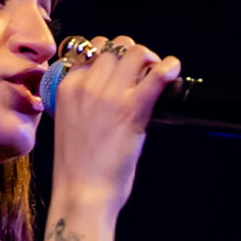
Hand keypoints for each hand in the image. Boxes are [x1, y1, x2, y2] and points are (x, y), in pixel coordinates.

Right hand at [50, 35, 180, 208]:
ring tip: (156, 72)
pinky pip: (157, 75)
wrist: (82, 192)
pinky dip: (169, 68)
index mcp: (67, 88)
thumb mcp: (69, 123)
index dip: (109, 55)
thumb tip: (107, 91)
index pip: (89, 50)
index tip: (120, 68)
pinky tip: (173, 70)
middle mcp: (87, 85)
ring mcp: (110, 95)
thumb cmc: (76, 168)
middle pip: (113, 47)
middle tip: (142, 71)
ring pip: (135, 52)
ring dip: (149, 59)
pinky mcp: (133, 109)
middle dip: (130, 55)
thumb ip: (82, 101)